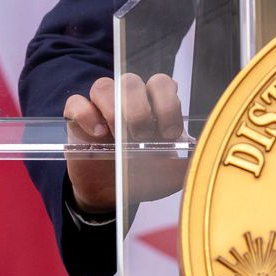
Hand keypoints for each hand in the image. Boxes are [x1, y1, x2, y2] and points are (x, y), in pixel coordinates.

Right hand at [62, 72, 185, 215]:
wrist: (111, 194)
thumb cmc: (143, 176)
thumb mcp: (169, 174)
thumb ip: (185, 162)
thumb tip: (198, 153)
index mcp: (154, 105)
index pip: (162, 84)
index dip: (167, 103)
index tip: (169, 134)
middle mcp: (127, 99)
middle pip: (131, 82)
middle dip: (138, 109)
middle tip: (142, 137)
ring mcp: (100, 106)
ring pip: (103, 86)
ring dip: (112, 110)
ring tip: (117, 137)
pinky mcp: (77, 118)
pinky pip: (76, 103)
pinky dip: (86, 115)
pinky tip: (98, 135)